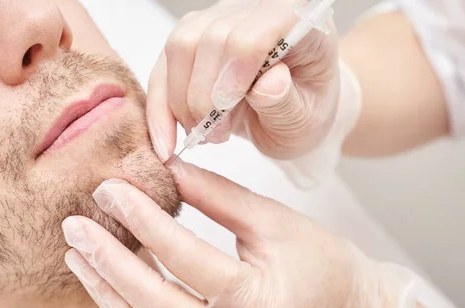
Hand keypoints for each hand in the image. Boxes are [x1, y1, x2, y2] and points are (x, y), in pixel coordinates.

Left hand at [61, 161, 417, 307]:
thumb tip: (166, 169)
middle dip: (108, 264)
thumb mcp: (272, 218)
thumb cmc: (318, 261)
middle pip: (155, 306)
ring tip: (82, 258)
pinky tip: (112, 295)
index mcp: (258, 300)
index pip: (186, 257)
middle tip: (76, 228)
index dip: (144, 219)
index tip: (111, 189)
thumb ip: (217, 195)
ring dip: (108, 296)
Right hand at [147, 0, 340, 160]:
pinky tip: (167, 138)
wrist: (289, 112)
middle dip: (204, 98)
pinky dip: (159, 107)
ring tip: (202, 135)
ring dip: (181, 102)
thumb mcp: (304, 120)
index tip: (225, 114)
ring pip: (179, 47)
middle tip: (217, 137)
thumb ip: (287, 103)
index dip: (233, 73)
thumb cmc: (303, 112)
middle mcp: (253, 11)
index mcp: (295, 23)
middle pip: (209, 39)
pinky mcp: (191, 39)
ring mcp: (217, 20)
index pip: (254, 33)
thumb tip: (269, 85)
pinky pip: (162, 67)